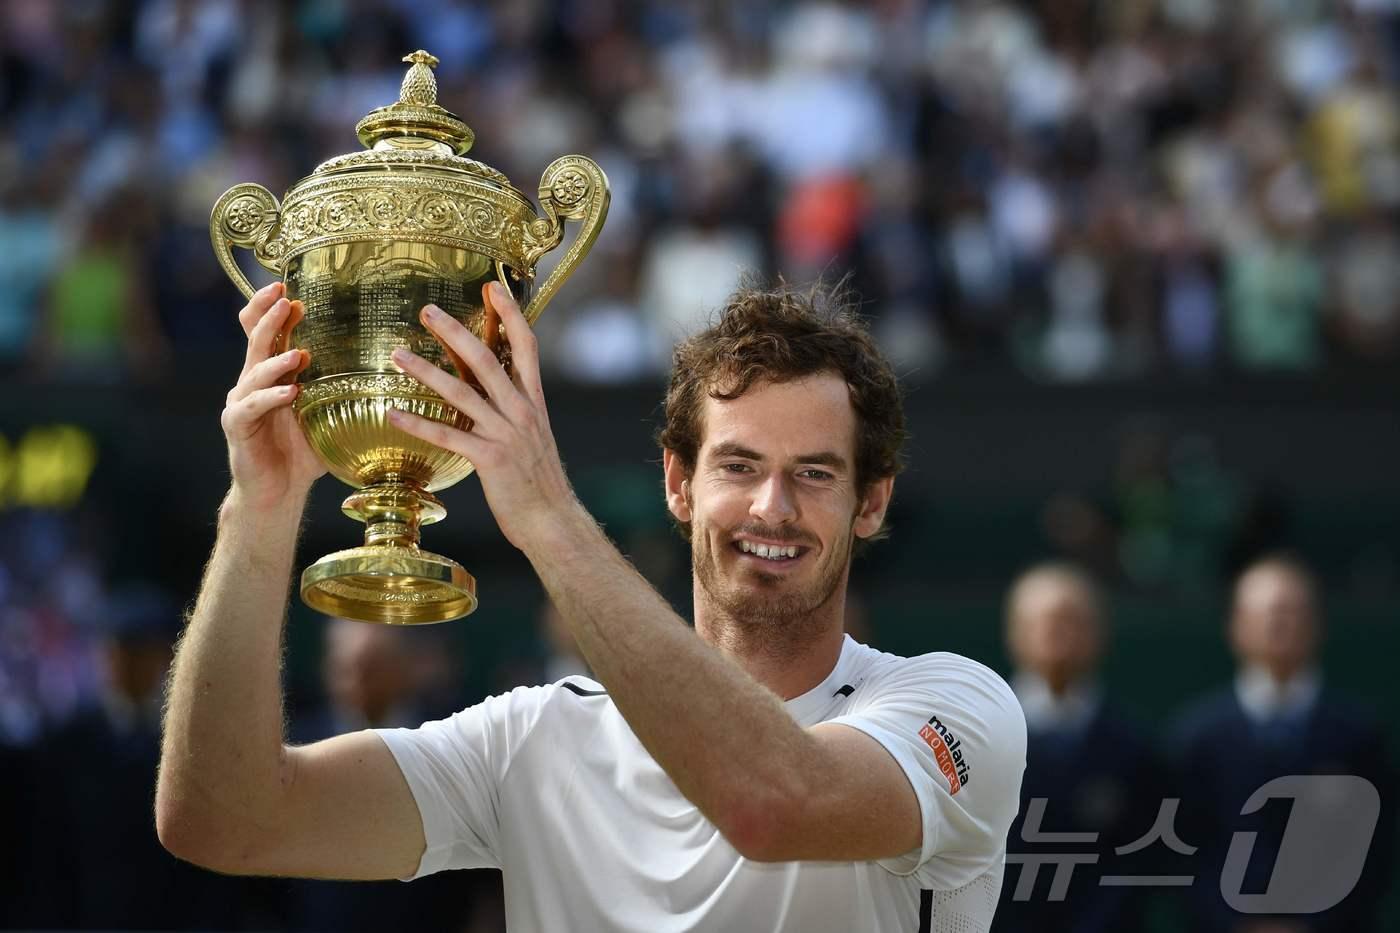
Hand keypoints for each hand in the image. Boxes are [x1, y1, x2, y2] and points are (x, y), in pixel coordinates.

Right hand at [221, 282, 324, 510]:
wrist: (278, 490)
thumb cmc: (304, 451)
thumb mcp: (327, 413)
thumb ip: (343, 389)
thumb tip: (390, 369)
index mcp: (271, 374)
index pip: (264, 332)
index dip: (270, 309)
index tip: (288, 289)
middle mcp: (251, 382)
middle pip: (255, 341)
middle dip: (270, 318)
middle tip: (286, 300)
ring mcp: (241, 402)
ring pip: (253, 372)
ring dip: (276, 360)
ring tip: (297, 353)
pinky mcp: (237, 426)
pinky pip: (251, 407)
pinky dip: (271, 398)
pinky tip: (290, 393)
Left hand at [387, 282, 575, 550]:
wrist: (552, 520)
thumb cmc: (538, 481)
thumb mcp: (531, 436)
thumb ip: (512, 408)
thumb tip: (487, 389)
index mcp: (533, 401)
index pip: (527, 346)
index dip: (511, 315)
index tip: (492, 287)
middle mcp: (522, 411)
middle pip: (488, 360)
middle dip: (456, 332)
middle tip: (427, 311)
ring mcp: (506, 434)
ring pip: (462, 393)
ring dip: (426, 372)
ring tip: (397, 356)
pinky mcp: (491, 459)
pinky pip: (448, 437)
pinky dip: (418, 424)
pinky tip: (392, 414)